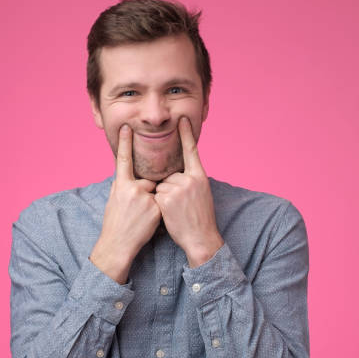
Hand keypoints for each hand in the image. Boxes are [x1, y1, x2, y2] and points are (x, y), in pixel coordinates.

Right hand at [90, 125, 160, 283]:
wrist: (118, 244)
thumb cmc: (115, 223)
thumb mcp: (114, 199)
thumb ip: (123, 184)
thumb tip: (126, 172)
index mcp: (120, 185)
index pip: (123, 160)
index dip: (124, 143)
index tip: (127, 127)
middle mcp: (131, 189)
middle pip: (148, 180)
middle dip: (148, 191)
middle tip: (137, 208)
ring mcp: (144, 198)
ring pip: (157, 191)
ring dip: (154, 202)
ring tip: (142, 217)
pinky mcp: (156, 209)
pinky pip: (163, 203)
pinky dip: (160, 211)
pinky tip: (149, 222)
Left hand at [154, 117, 223, 267]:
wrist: (201, 239)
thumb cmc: (200, 218)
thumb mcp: (202, 194)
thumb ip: (191, 180)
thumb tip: (178, 173)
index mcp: (200, 176)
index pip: (191, 151)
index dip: (186, 134)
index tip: (182, 119)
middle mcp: (190, 180)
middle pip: (169, 175)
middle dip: (169, 188)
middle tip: (181, 205)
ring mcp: (178, 189)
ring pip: (161, 185)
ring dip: (164, 197)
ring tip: (176, 211)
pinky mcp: (166, 199)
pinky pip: (156, 195)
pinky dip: (159, 205)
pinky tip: (170, 214)